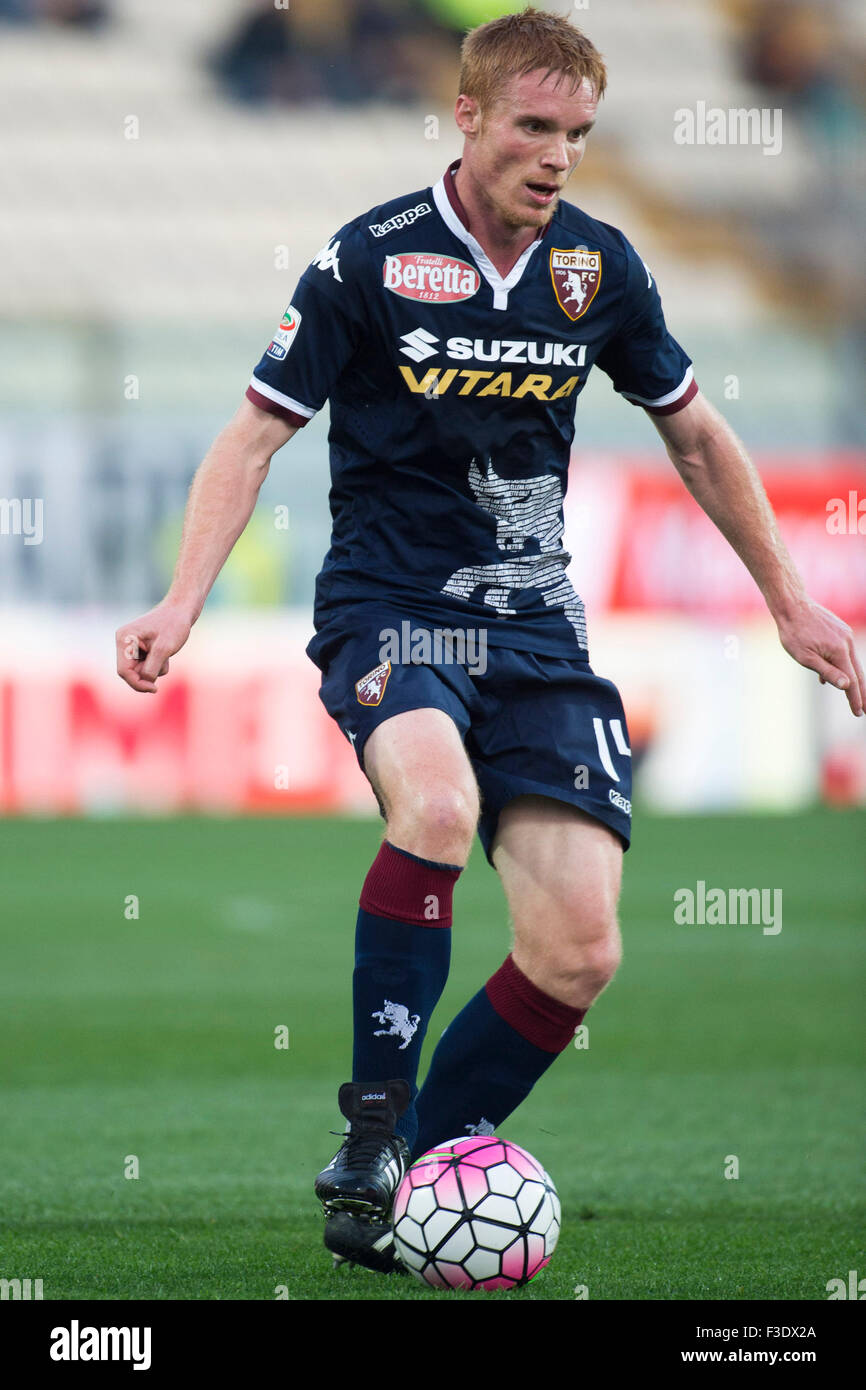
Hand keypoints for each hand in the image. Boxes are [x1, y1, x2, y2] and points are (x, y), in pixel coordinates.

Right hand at [115, 601, 193, 693]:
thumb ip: (152, 667)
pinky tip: (167, 651)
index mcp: (124, 639)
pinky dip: (159, 664)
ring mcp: (132, 646)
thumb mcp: (164, 648)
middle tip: (165, 662)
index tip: (154, 689)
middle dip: (149, 673)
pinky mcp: (141, 649)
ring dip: (156, 668)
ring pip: (141, 671)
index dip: (137, 684)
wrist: (182, 609)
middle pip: (131, 672)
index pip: (124, 671)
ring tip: (167, 652)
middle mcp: (125, 642)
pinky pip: (147, 666)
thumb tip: (146, 682)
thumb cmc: (174, 624)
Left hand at [774, 597, 863, 716]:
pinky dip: (841, 664)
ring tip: (852, 695)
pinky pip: (844, 651)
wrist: (791, 605)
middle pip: (857, 673)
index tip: (859, 713)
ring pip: (851, 661)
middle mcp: (846, 643)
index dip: (855, 699)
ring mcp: (845, 635)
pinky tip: (830, 673)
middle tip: (865, 709)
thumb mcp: (805, 657)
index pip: (851, 682)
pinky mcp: (840, 630)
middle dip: (861, 692)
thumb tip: (847, 686)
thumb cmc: (793, 633)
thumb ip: (827, 672)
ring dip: (851, 679)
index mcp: (839, 652)